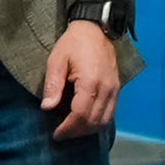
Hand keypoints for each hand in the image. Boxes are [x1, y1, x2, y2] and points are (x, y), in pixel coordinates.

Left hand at [40, 18, 120, 141]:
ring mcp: (114, 90)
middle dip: (77, 132)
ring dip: (88, 130)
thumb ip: (53, 85)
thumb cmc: (73, 44)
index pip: (80, 115)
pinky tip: (85, 122)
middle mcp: (107, 90)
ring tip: (72, 131)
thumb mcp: (56, 60)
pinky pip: (110, 113)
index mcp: (91, 83)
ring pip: (105, 121)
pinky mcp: (117, 89)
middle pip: (94, 122)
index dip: (68, 128)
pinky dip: (98, 122)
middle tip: (61, 135)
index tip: (56, 134)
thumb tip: (47, 107)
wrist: (95, 30)